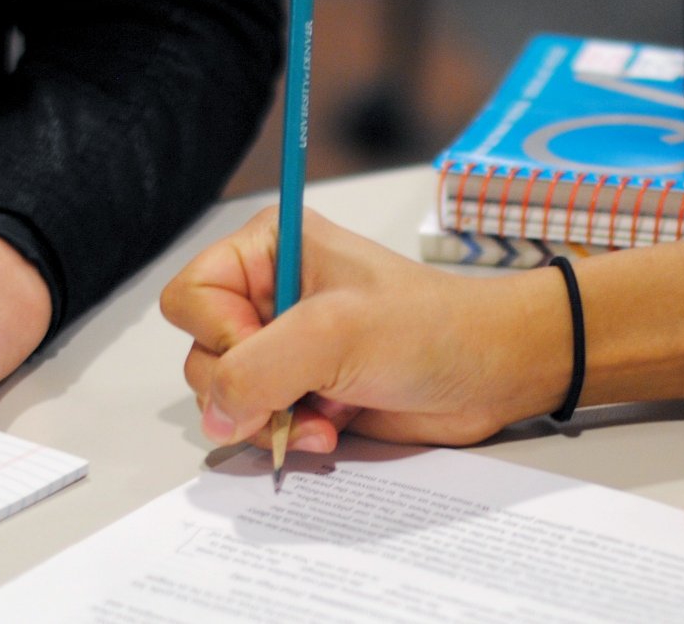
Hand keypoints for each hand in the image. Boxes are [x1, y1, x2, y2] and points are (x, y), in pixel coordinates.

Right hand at [159, 207, 572, 451]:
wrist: (491, 373)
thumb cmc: (429, 329)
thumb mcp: (335, 336)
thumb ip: (257, 371)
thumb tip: (215, 414)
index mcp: (267, 249)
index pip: (192, 297)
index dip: (220, 335)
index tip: (271, 351)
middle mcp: (267, 294)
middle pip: (201, 354)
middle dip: (247, 389)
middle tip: (301, 394)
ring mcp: (283, 345)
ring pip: (225, 398)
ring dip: (269, 419)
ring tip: (323, 419)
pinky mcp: (300, 388)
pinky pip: (258, 422)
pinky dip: (286, 434)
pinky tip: (329, 431)